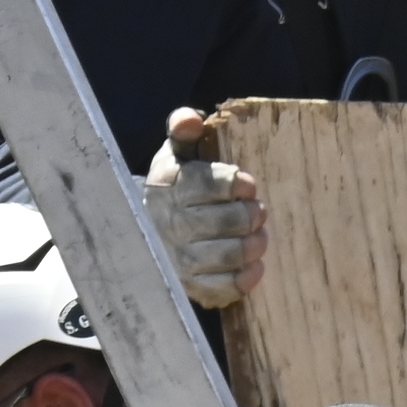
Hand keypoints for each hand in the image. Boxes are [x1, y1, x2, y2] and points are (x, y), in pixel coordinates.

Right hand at [141, 107, 263, 307]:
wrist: (149, 231)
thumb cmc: (176, 186)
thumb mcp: (176, 153)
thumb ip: (183, 129)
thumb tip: (190, 119)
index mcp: (169, 187)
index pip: (211, 184)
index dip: (238, 184)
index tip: (248, 186)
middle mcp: (171, 225)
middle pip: (227, 221)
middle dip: (252, 215)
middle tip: (257, 212)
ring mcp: (179, 259)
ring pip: (228, 254)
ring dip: (253, 244)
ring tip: (258, 236)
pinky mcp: (190, 286)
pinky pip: (224, 287)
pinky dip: (245, 278)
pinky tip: (253, 265)